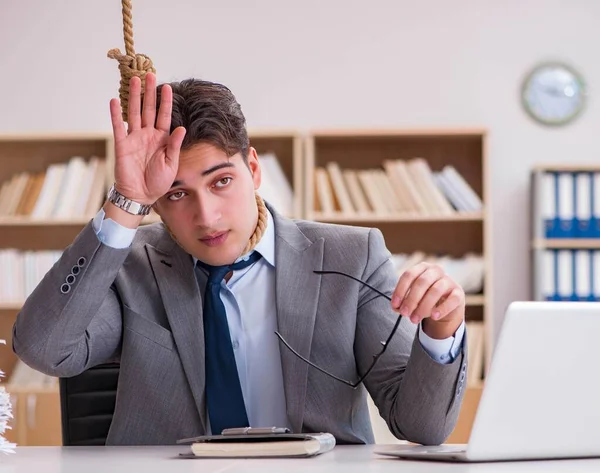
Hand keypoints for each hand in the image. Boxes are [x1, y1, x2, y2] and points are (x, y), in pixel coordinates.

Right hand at [109, 72, 185, 204]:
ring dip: (134, 97)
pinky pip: (118, 127)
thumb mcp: (171, 164)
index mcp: (162, 139)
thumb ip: (174, 145)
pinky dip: (115, 114)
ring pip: (134, 113)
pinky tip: (114, 100)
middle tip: (150, 74)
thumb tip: (182, 128)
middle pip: (148, 109)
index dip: (166, 102)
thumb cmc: (158, 182)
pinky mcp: (122, 144)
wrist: (141, 196)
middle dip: (149, 92)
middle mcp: (148, 135)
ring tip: (134, 80)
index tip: (168, 87)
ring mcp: (134, 138)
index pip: (165, 116)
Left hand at [391, 261, 464, 338]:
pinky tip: (434, 316)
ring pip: (435, 290)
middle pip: (421, 282)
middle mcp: (435, 270)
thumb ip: (402, 302)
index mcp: (422, 268)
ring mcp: (449, 280)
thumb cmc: (424, 298)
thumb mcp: (412, 299)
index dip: (400, 290)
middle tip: (404, 314)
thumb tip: (396, 307)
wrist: (446, 305)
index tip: (395, 304)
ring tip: (414, 319)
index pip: (409, 275)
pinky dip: (442, 309)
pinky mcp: (459, 293)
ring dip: (423, 306)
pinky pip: (451, 300)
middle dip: (411, 299)